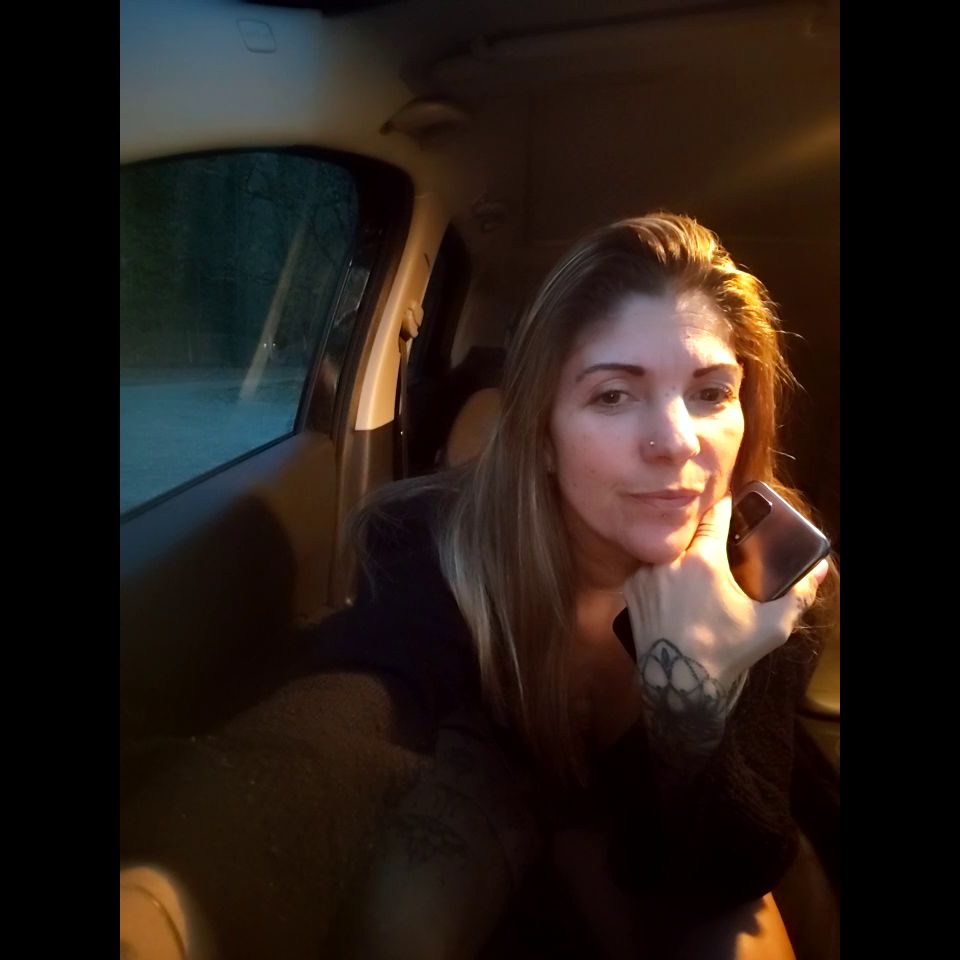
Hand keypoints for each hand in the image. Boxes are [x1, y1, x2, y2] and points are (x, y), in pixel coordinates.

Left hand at [621, 496, 827, 746]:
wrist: (678, 684)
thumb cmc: (726, 652)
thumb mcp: (771, 624)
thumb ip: (798, 593)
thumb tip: (821, 570)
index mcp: (703, 560)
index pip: (716, 514)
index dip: (728, 506)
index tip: (734, 504)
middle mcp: (669, 561)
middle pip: (690, 533)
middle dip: (705, 536)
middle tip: (720, 544)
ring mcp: (645, 576)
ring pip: (669, 553)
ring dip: (682, 558)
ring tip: (697, 574)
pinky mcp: (631, 591)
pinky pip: (650, 572)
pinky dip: (663, 577)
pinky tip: (677, 593)